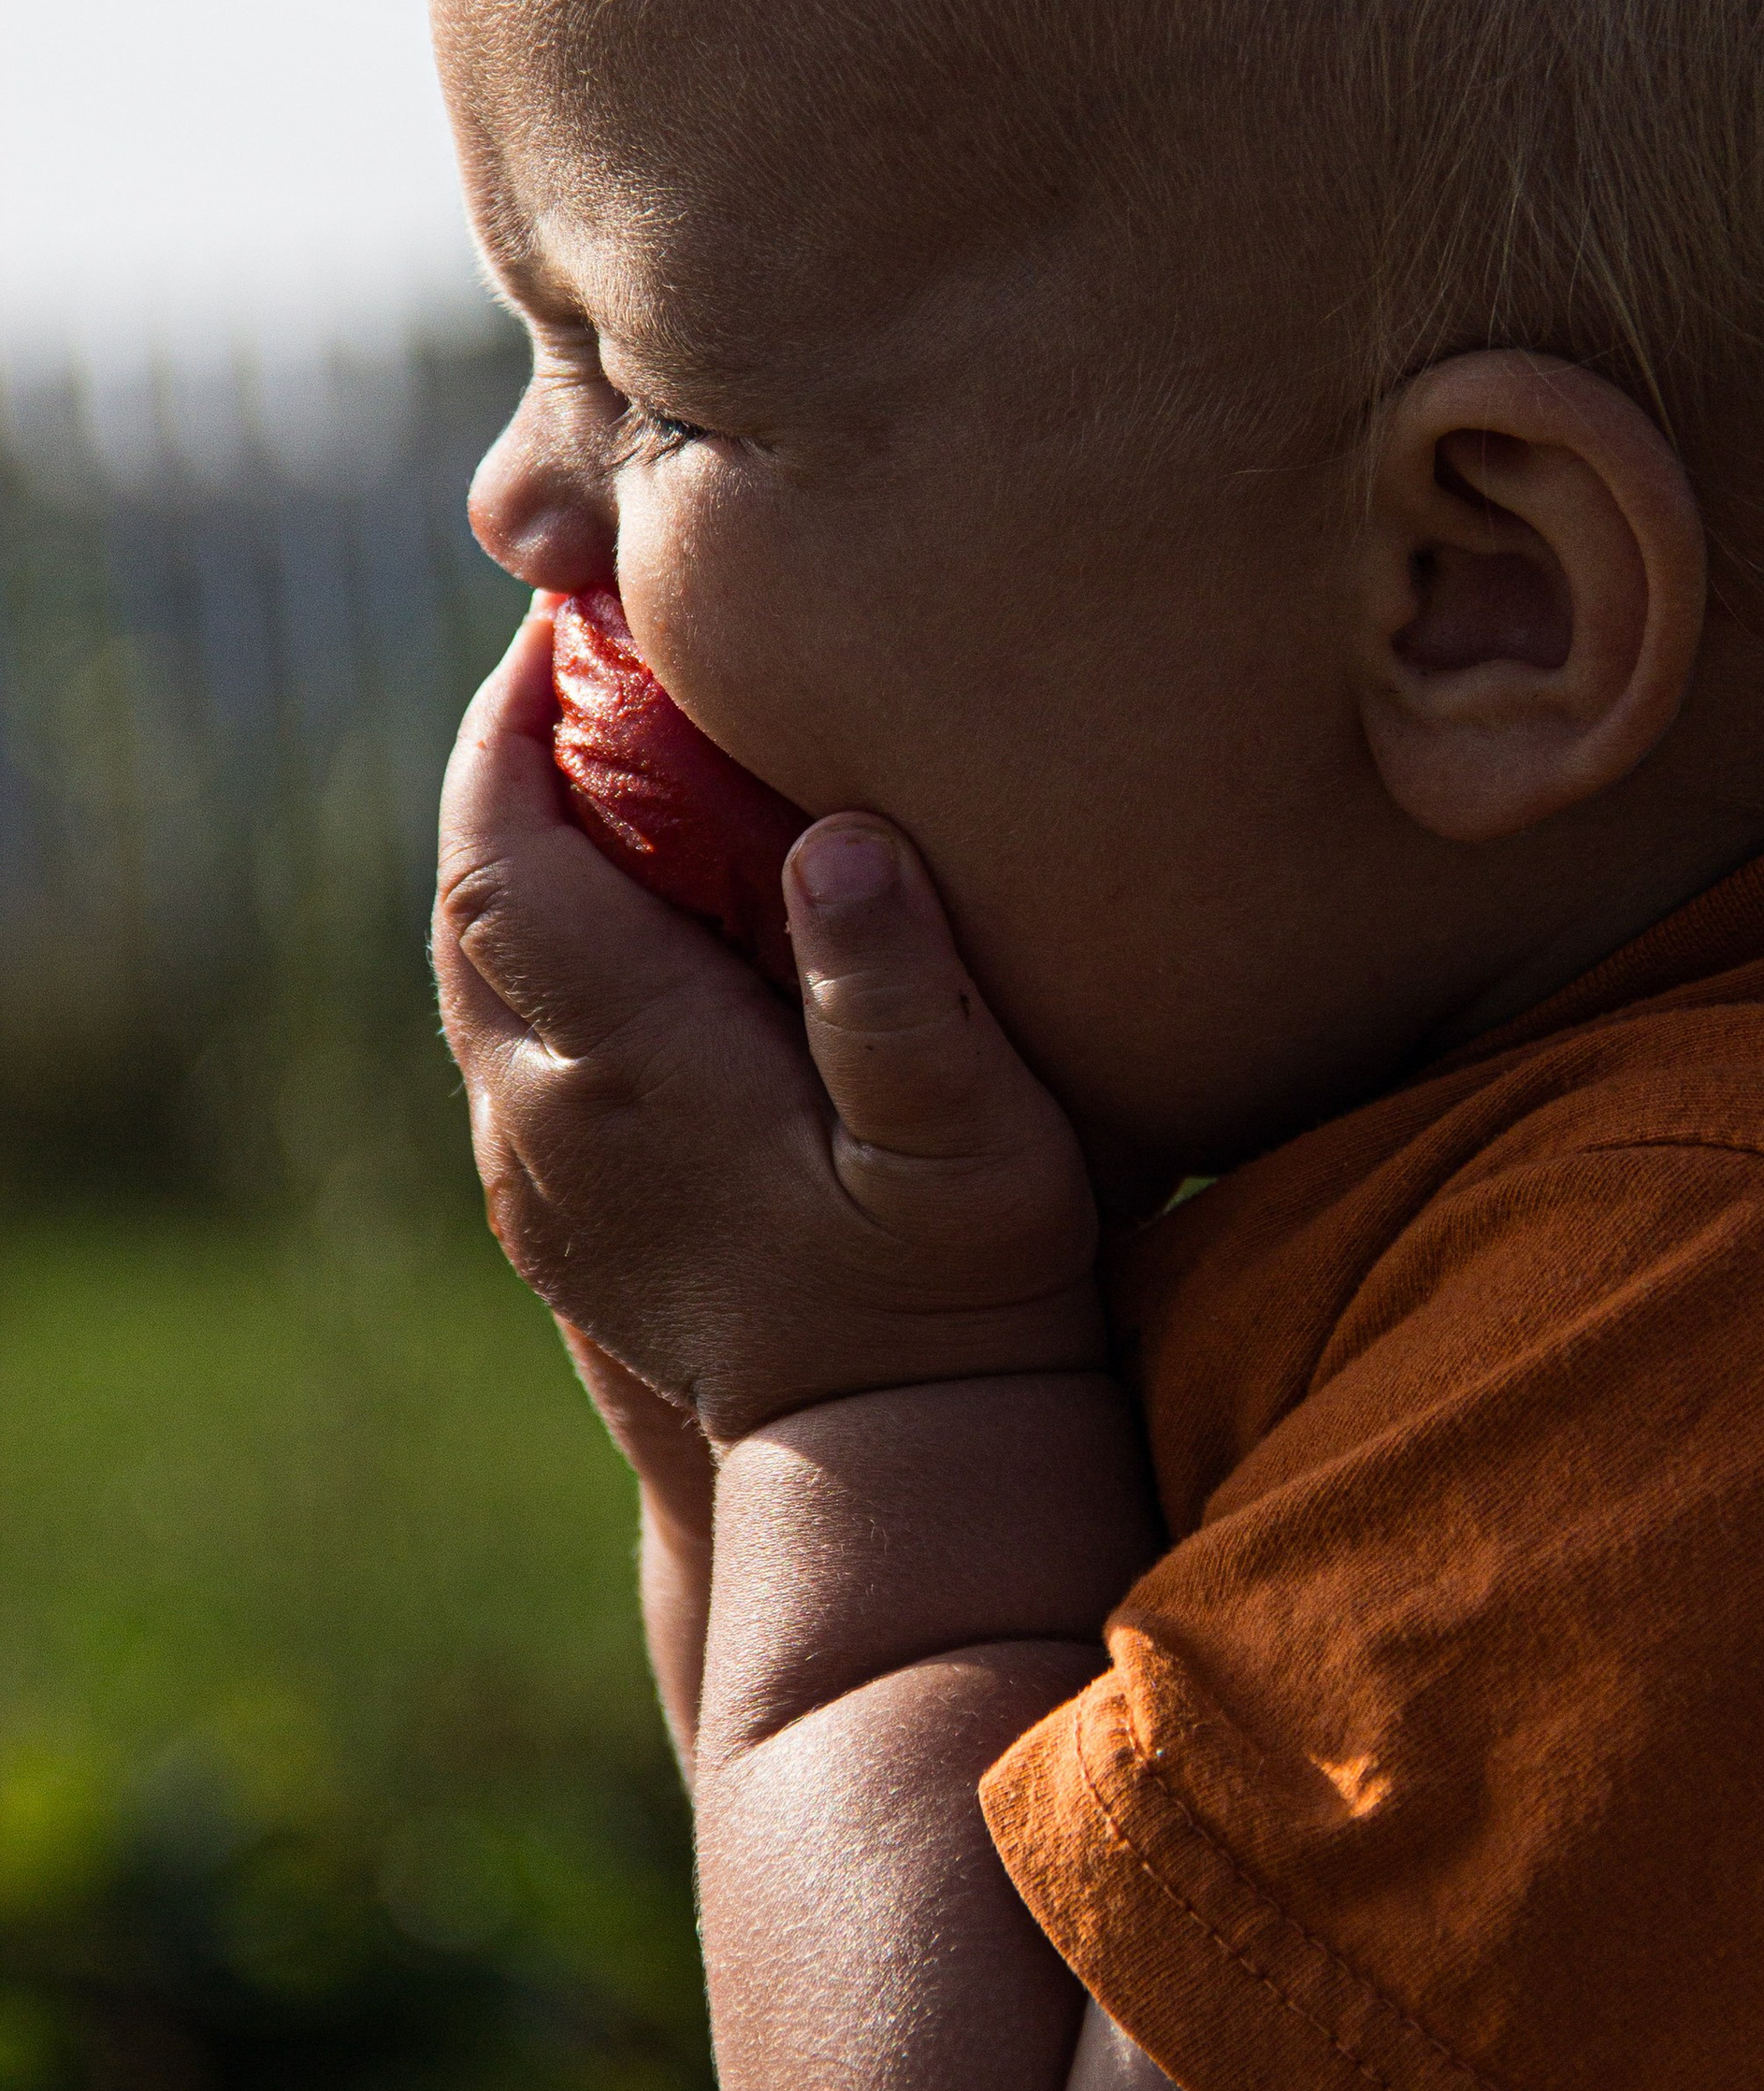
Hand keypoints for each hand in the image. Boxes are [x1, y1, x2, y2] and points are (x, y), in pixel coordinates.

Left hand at [433, 616, 1104, 1439]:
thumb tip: (835, 839)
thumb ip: (901, 992)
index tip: (569, 619)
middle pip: (467, 897)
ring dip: (520, 858)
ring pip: (477, 975)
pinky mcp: (554, 1218)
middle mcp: (542, 1117)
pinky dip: (543, 949)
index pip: (504, 851)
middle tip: (585, 661)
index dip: (513, 722)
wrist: (891, 1471)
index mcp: (627, 1068)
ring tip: (606, 762)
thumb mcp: (970, 1144)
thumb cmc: (958, 1296)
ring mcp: (534, 1176)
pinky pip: (511, 1045)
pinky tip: (634, 920)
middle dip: (505, 765)